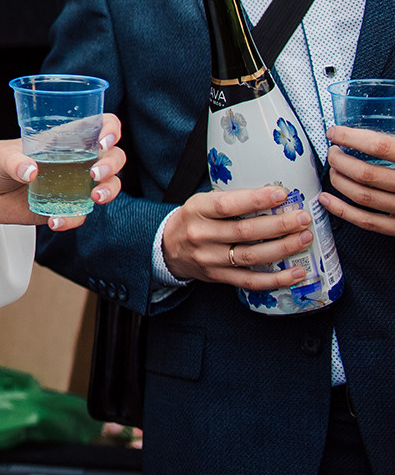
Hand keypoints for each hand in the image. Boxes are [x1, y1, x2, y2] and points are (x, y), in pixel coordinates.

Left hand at [0, 115, 126, 231]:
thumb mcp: (0, 155)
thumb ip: (14, 161)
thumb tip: (31, 171)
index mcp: (63, 139)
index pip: (98, 126)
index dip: (110, 129)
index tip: (104, 141)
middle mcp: (75, 160)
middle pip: (113, 157)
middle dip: (112, 164)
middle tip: (95, 174)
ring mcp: (73, 184)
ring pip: (108, 185)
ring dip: (109, 191)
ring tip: (94, 198)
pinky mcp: (65, 207)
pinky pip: (81, 214)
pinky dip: (73, 219)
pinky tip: (55, 221)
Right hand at [160, 185, 311, 286]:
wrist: (169, 247)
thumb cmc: (194, 219)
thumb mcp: (202, 202)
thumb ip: (231, 199)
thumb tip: (274, 195)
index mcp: (197, 210)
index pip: (227, 205)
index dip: (256, 200)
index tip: (281, 194)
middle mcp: (202, 235)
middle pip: (245, 231)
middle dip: (279, 224)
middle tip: (302, 218)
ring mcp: (210, 259)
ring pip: (251, 256)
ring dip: (283, 248)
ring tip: (304, 238)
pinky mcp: (219, 277)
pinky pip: (251, 281)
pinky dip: (277, 279)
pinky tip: (297, 273)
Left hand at [321, 126, 394, 235]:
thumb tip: (382, 113)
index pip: (379, 146)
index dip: (351, 137)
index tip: (336, 132)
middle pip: (366, 173)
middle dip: (340, 160)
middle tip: (333, 151)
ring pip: (362, 196)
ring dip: (339, 181)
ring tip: (333, 169)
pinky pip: (367, 221)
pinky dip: (342, 210)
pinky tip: (328, 199)